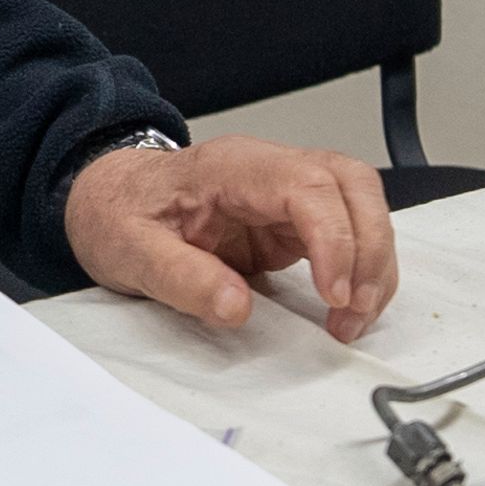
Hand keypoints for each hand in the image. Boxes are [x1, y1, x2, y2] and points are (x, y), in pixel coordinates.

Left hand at [61, 133, 398, 343]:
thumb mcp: (129, 252)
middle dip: (370, 248)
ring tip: (354, 318)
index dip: (334, 238)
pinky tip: (348, 306)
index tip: (334, 294)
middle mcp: (269, 170)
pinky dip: (361, 268)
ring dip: (374, 261)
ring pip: (361, 205)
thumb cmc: (120, 214)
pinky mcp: (291, 220)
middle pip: (353, 184)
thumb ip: (181, 278)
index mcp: (231, 167)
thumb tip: (236, 308)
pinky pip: (348, 231)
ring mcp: (284, 192)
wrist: (110, 200)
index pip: (308, 186)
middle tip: (354, 310)